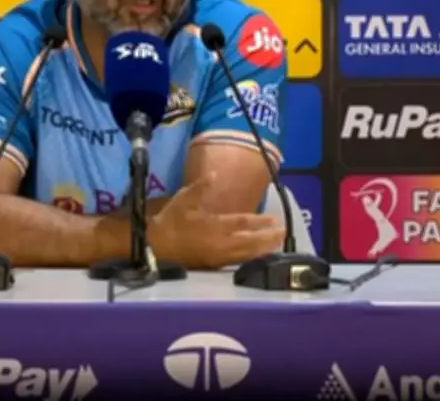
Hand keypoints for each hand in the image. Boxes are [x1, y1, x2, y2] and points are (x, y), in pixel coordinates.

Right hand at [149, 172, 284, 269]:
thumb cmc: (171, 221)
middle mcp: (221, 243)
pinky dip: (251, 258)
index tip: (273, 219)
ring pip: (246, 254)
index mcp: (215, 226)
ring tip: (276, 245)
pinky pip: (238, 262)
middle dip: (268, 238)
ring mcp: (219, 256)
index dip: (259, 221)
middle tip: (283, 233)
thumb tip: (215, 175)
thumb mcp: (184, 199)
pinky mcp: (214, 265)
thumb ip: (201, 187)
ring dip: (263, 249)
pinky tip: (257, 256)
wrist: (156, 247)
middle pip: (250, 242)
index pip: (242, 223)